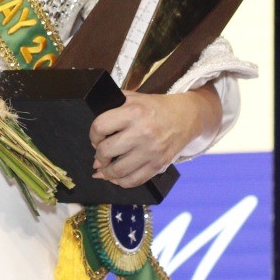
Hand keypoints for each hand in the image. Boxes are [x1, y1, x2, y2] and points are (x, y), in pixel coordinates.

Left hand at [89, 87, 218, 187]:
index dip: (93, 135)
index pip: (100, 127)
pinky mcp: (159, 165)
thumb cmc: (155, 107)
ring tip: (104, 169)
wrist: (186, 116)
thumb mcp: (134, 97)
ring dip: (106, 172)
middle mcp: (142, 132)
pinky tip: (116, 178)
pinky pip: (134, 181)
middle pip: (106, 151)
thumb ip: (113, 106)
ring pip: (118, 170)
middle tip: (100, 155)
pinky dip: (121, 182)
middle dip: (98, 156)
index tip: (96, 138)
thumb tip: (96, 129)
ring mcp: (151, 151)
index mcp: (133, 112)